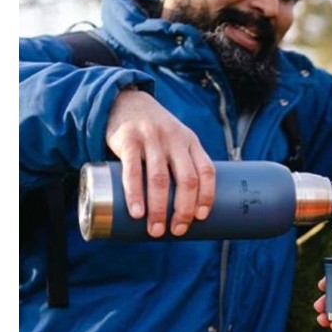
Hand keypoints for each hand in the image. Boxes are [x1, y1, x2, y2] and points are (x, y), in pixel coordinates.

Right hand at [105, 89, 214, 237]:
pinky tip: (136, 212)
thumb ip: (181, 164)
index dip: (207, 196)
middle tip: (177, 230)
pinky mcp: (128, 139)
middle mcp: (175, 139)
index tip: (201, 217)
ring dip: (159, 208)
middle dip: (184, 209)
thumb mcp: (175, 140)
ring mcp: (152, 138)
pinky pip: (132, 170)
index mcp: (190, 142)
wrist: (124, 101)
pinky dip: (135, 194)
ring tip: (156, 230)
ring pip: (160, 178)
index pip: (207, 171)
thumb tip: (185, 209)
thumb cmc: (154, 133)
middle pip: (187, 179)